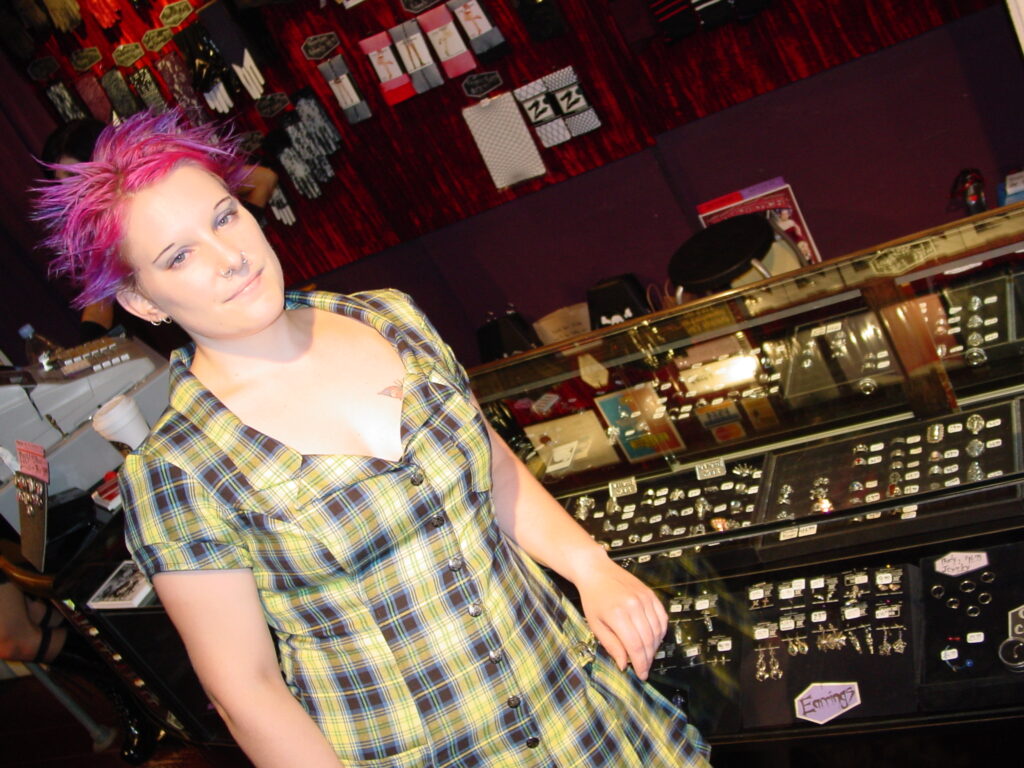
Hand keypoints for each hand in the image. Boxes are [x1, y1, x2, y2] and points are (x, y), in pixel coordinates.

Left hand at [574, 553, 667, 679]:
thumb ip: (611, 645)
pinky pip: (662, 617)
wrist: (596, 571)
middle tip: (644, 668)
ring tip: (647, 655)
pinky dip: (661, 631)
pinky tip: (654, 639)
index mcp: (618, 615)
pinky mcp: (650, 594)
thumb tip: (624, 665)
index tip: (641, 674)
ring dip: (655, 647)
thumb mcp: (595, 624)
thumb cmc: (593, 597)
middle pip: (648, 641)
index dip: (640, 664)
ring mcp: (644, 598)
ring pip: (657, 631)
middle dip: (648, 659)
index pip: (635, 647)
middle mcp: (634, 606)